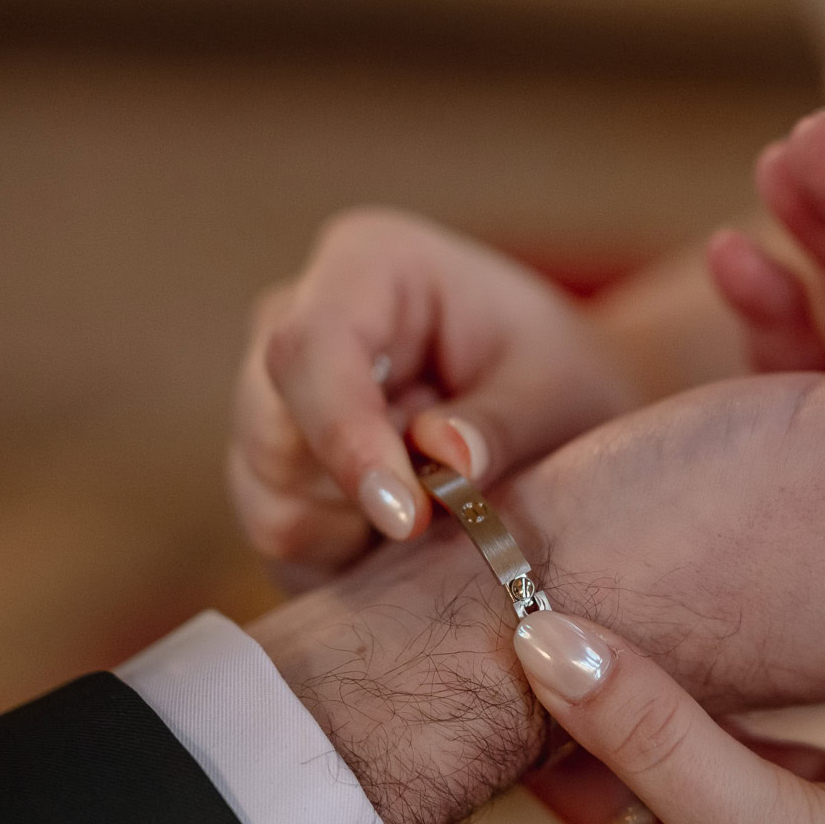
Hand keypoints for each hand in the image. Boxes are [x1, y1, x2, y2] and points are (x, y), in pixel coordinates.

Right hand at [229, 207, 637, 575]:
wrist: (552, 406)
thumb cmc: (557, 374)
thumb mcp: (559, 388)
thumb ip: (504, 421)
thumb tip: (444, 459)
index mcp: (366, 265)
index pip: (311, 346)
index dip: (344, 437)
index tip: (406, 517)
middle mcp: (297, 321)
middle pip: (268, 427)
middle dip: (350, 494)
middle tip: (442, 519)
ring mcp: (273, 399)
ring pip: (264, 496)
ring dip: (351, 529)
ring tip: (437, 506)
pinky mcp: (272, 472)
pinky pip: (280, 539)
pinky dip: (343, 558)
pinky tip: (403, 534)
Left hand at [371, 610, 824, 823]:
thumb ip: (652, 738)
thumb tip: (544, 643)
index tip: (390, 798)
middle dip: (464, 809)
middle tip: (424, 702)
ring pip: (591, 805)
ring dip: (549, 740)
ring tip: (497, 643)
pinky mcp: (775, 805)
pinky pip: (673, 752)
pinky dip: (635, 704)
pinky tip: (608, 630)